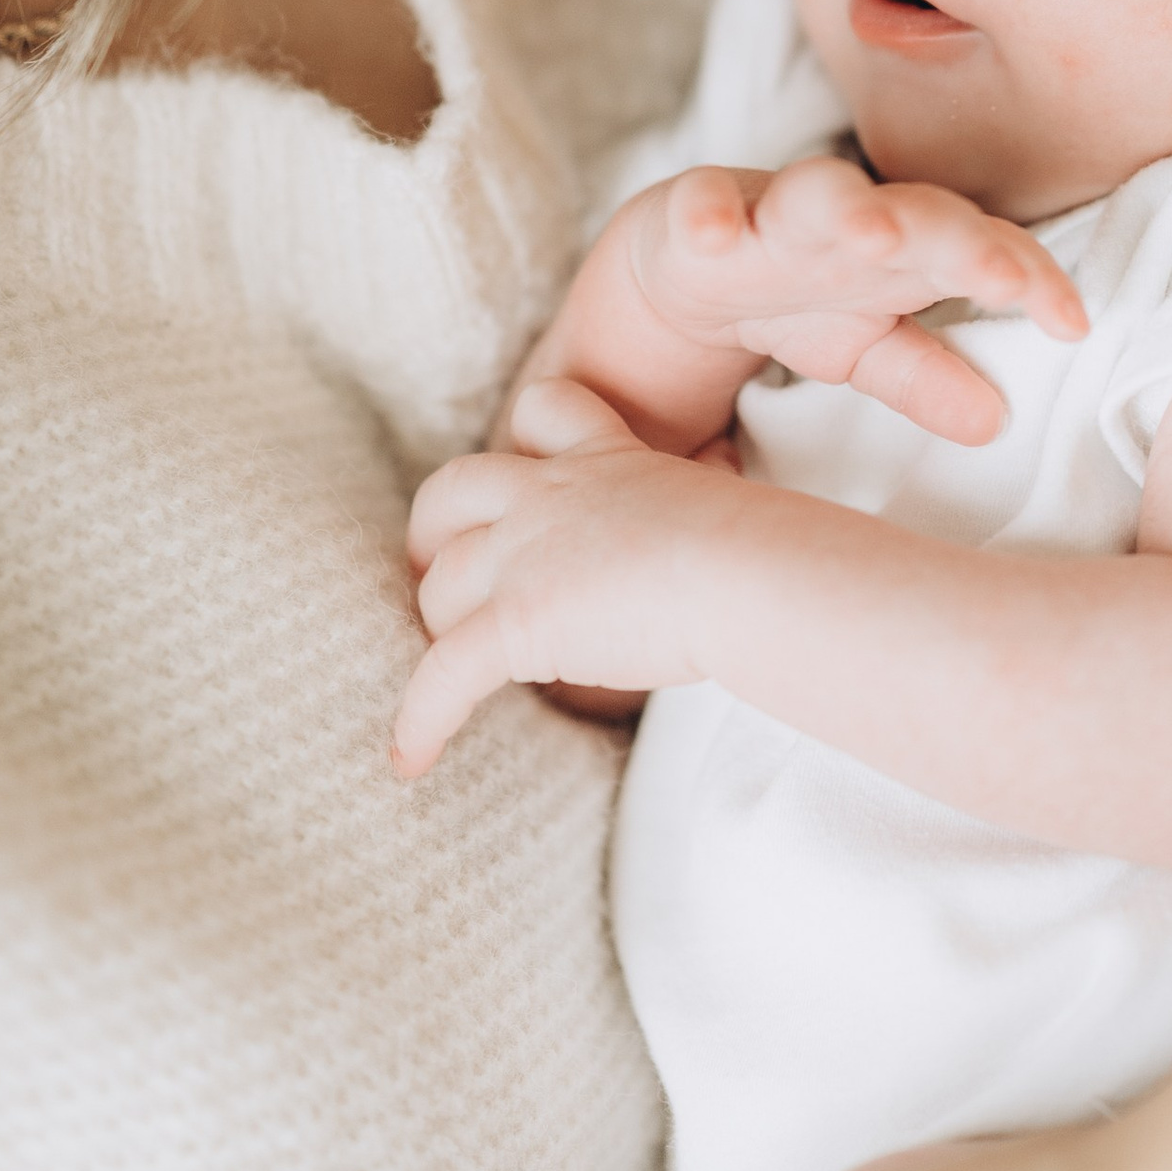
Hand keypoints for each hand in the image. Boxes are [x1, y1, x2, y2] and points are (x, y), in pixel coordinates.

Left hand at [395, 379, 734, 776]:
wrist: (743, 569)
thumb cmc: (759, 548)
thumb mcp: (718, 502)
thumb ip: (692, 506)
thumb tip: (727, 504)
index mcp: (604, 460)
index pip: (543, 410)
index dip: (523, 443)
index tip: (523, 479)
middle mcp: (548, 496)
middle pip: (450, 490)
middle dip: (432, 532)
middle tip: (442, 576)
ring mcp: (522, 554)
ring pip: (439, 587)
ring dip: (438, 631)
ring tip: (452, 677)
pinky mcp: (515, 619)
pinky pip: (442, 675)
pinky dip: (420, 719)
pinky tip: (412, 760)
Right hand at [624, 156, 1084, 443]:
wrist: (688, 259)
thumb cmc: (798, 291)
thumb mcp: (862, 346)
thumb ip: (924, 377)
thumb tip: (995, 421)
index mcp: (904, 254)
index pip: (982, 253)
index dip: (1030, 280)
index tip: (1073, 324)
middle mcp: (850, 222)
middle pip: (918, 215)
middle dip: (960, 240)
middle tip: (1000, 277)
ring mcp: (771, 214)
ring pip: (816, 194)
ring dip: (847, 208)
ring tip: (874, 233)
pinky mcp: (696, 216)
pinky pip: (699, 205)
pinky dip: (705, 214)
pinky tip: (712, 232)